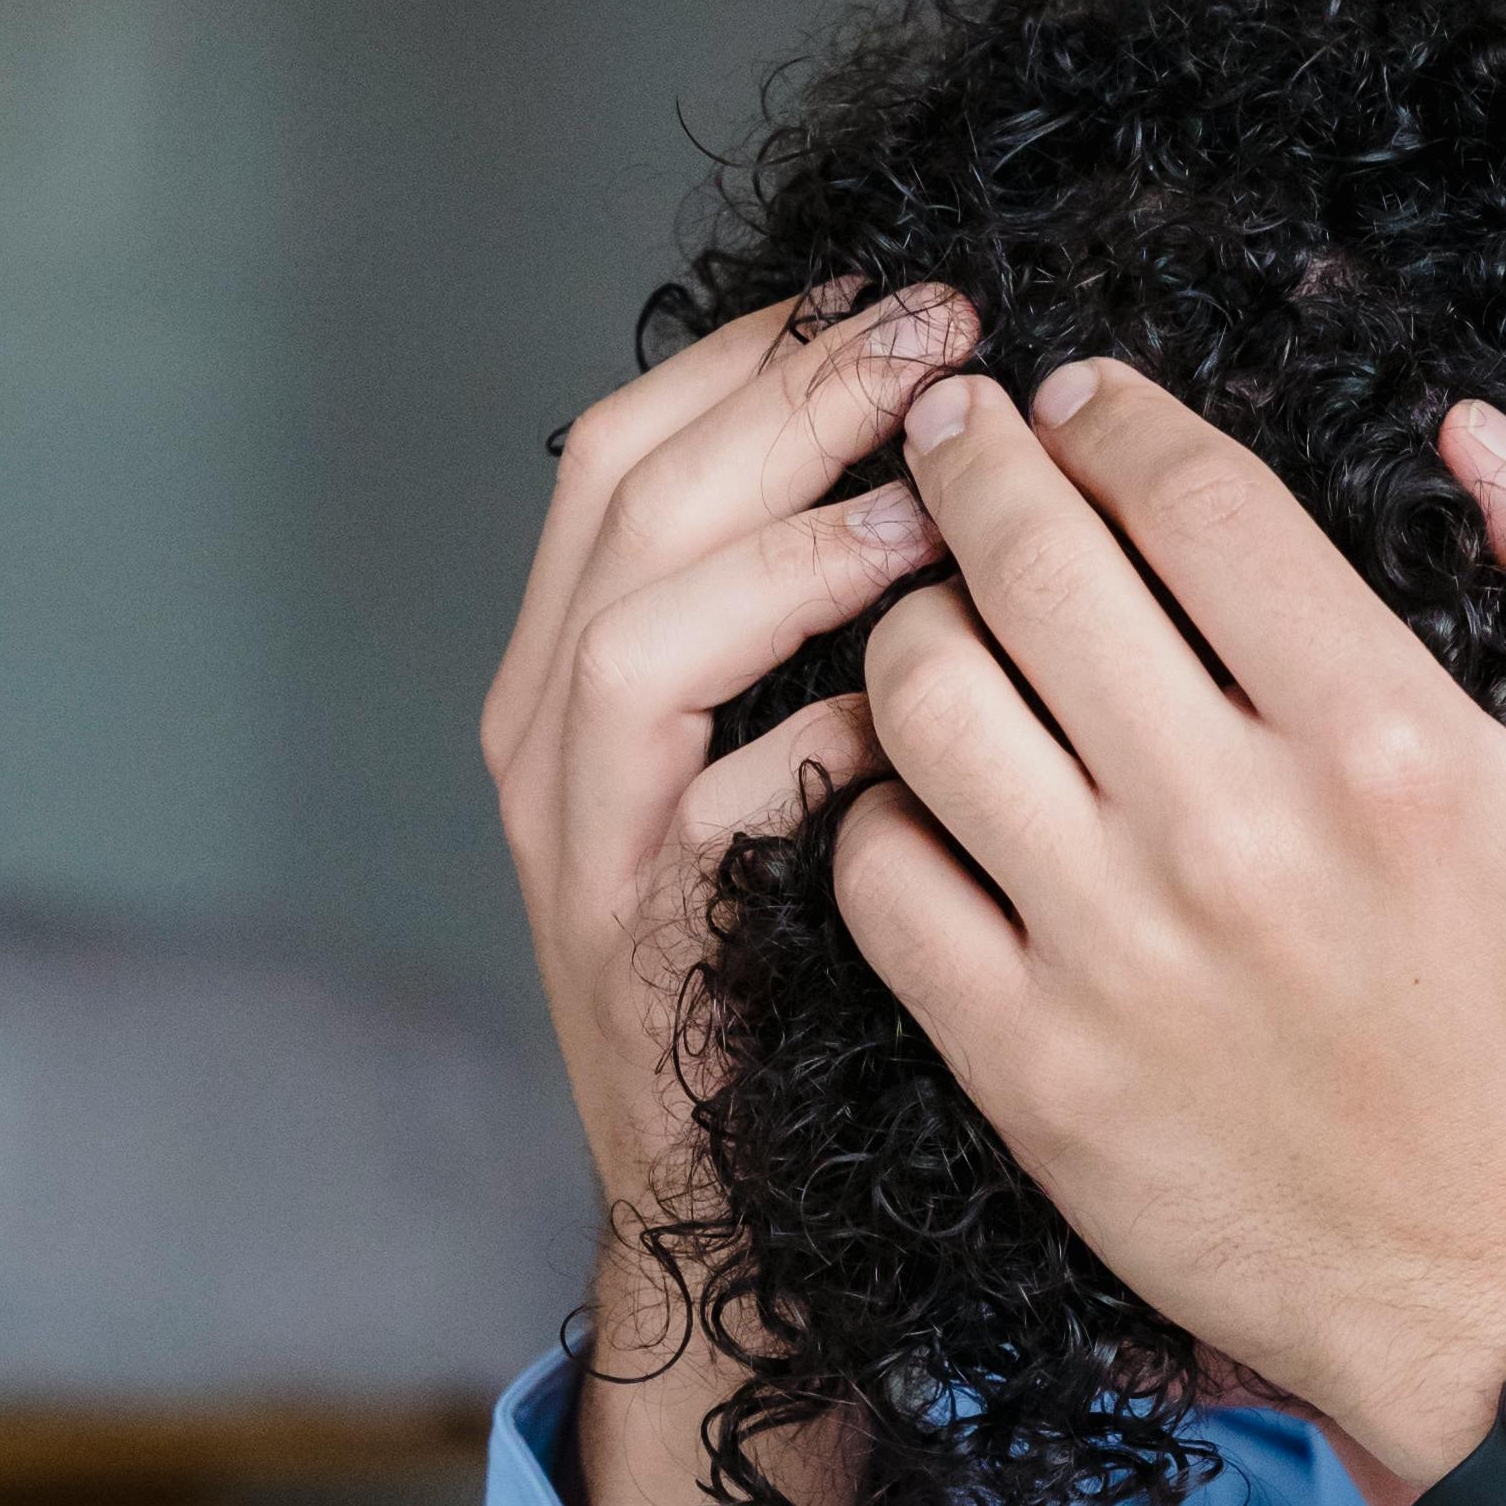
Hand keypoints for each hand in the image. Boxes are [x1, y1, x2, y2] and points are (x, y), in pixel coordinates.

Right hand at [477, 278, 972, 1505]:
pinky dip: (807, 740)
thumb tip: (960, 458)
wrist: (743, 1208)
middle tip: (943, 339)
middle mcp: (545, 729)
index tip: (910, 297)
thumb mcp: (806, 755)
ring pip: (637, 625)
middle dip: (788, 395)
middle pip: (627, 489)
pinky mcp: (633, 940)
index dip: (765, 349)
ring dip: (790, 546)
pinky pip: (705, 803)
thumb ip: (830, 623)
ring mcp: (576, 836)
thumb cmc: (808, 966)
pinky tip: (915, 715)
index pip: (636, 438)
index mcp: (580, 659)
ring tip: (929, 510)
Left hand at [840, 366, 1505, 1490]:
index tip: (1076, 397)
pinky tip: (919, 788)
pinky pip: (881, 880)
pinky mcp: (1032, 1069)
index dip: (1111, 415)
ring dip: (912, 621)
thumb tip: (1483, 437)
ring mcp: (1114, 955)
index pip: (1190, 497)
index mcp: (1387, 742)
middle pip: (1028, 564)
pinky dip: (875, 807)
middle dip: (970, 463)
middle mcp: (1234, 833)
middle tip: (955, 435)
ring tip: (934, 608)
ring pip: (924, 702)